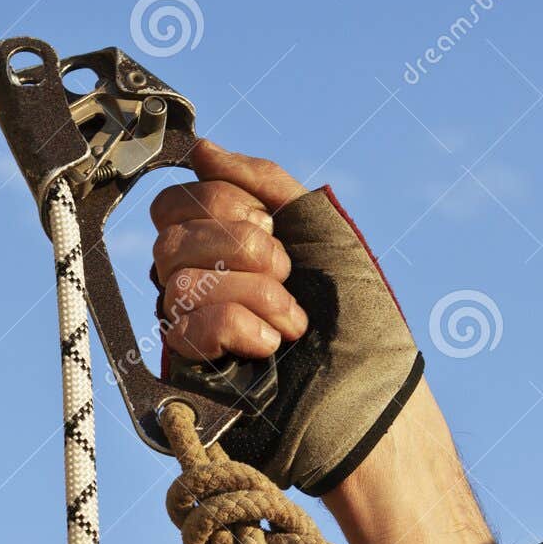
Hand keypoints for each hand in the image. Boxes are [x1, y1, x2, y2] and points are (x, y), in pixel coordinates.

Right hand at [151, 139, 423, 495]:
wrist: (372, 393)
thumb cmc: (358, 317)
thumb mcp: (319, 226)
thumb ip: (261, 181)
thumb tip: (201, 150)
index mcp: (224, 246)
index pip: (177, 203)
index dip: (223, 206)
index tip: (273, 230)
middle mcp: (199, 284)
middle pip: (169, 238)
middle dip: (242, 248)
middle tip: (288, 274)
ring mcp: (192, 330)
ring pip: (177, 281)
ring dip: (254, 294)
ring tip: (293, 323)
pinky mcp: (192, 375)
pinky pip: (184, 327)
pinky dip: (237, 327)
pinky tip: (269, 345)